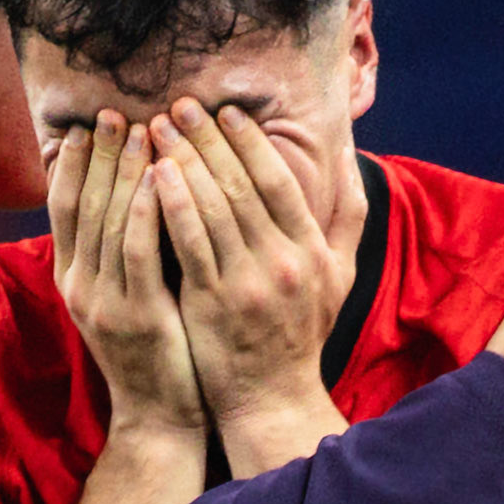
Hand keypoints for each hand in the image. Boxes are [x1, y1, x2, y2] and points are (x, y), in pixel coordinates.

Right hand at [49, 112, 204, 442]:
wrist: (159, 418)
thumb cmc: (153, 352)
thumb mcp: (123, 296)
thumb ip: (119, 250)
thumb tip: (129, 193)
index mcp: (72, 278)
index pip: (64, 206)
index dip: (74, 162)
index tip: (88, 123)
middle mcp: (80, 286)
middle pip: (83, 205)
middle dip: (98, 154)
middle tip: (112, 111)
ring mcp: (105, 302)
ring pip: (108, 221)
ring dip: (124, 171)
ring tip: (140, 129)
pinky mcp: (138, 316)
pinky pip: (137, 253)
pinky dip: (145, 210)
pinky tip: (161, 177)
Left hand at [151, 101, 358, 471]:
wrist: (272, 400)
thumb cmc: (301, 334)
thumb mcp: (340, 275)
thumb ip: (348, 214)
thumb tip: (349, 154)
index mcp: (312, 250)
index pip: (279, 181)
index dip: (251, 142)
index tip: (225, 110)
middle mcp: (284, 261)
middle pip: (241, 185)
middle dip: (208, 139)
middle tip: (179, 104)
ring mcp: (247, 283)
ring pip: (213, 207)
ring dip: (184, 161)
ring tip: (157, 129)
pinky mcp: (213, 303)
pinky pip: (190, 243)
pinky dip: (173, 205)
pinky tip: (154, 176)